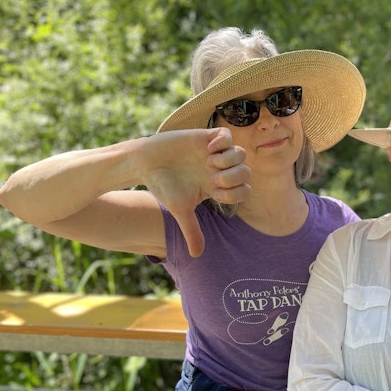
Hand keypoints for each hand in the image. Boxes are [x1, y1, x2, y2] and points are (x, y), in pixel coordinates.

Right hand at [141, 127, 249, 256]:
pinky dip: (222, 142)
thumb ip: (192, 230)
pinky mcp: (204, 137)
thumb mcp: (180, 210)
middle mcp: (219, 169)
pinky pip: (226, 135)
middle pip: (246, 172)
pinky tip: (208, 149)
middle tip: (213, 178)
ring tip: (210, 163)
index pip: (244, 190)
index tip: (215, 194)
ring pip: (241, 153)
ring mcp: (213, 153)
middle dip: (234, 177)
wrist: (144, 164)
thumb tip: (197, 255)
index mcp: (217, 186)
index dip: (236, 194)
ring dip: (229, 160)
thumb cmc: (163, 186)